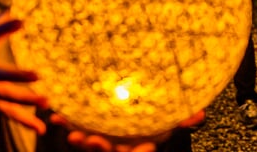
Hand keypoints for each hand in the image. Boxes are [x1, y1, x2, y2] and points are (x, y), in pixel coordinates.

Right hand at [0, 14, 48, 133]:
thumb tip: (13, 11)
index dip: (3, 28)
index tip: (20, 21)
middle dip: (16, 75)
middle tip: (37, 75)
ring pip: (4, 96)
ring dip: (25, 100)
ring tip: (46, 102)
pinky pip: (6, 111)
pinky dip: (23, 120)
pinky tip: (40, 128)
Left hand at [54, 109, 205, 151]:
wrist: (135, 109)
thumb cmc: (152, 122)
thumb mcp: (167, 123)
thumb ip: (182, 120)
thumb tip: (201, 113)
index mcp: (137, 145)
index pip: (134, 150)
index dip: (128, 150)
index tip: (122, 145)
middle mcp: (118, 145)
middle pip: (106, 150)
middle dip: (96, 147)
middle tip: (88, 140)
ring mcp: (102, 139)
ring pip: (89, 143)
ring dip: (79, 140)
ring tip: (69, 133)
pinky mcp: (88, 128)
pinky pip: (76, 127)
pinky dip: (65, 124)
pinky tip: (54, 118)